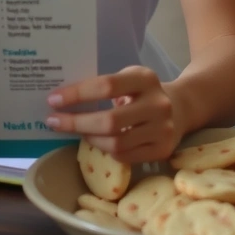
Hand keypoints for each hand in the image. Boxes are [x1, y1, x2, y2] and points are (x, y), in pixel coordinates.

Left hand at [44, 65, 181, 164]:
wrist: (181, 108)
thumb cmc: (142, 92)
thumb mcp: (129, 79)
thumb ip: (103, 87)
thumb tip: (62, 100)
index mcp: (145, 78)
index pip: (105, 86)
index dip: (77, 94)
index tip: (53, 99)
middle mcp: (157, 104)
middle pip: (109, 121)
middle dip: (76, 122)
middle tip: (54, 121)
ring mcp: (162, 129)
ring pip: (116, 143)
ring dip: (90, 138)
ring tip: (77, 131)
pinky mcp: (162, 150)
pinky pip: (125, 156)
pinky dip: (106, 150)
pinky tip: (98, 141)